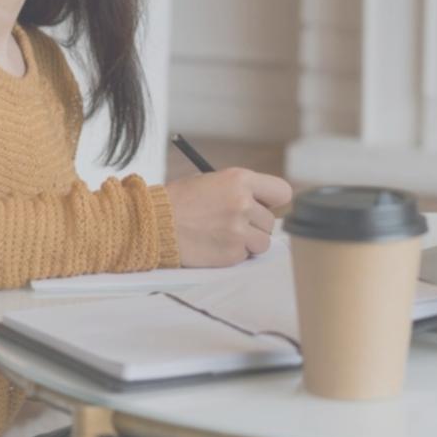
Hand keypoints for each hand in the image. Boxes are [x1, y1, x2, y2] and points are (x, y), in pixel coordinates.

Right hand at [163, 167, 293, 267]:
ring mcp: (239, 230)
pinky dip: (234, 254)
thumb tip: (262, 204)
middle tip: (233, 224)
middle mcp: (244, 203)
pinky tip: (215, 244)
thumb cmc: (180, 201)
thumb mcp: (212, 181)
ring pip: (262, 242)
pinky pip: (246, 256)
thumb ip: (239, 190)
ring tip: (224, 235)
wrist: (154, 223)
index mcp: (240, 180)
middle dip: (255, 225)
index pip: (282, 192)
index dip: (272, 201)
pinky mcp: (232, 253)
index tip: (264, 206)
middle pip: (271, 221)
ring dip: (248, 242)